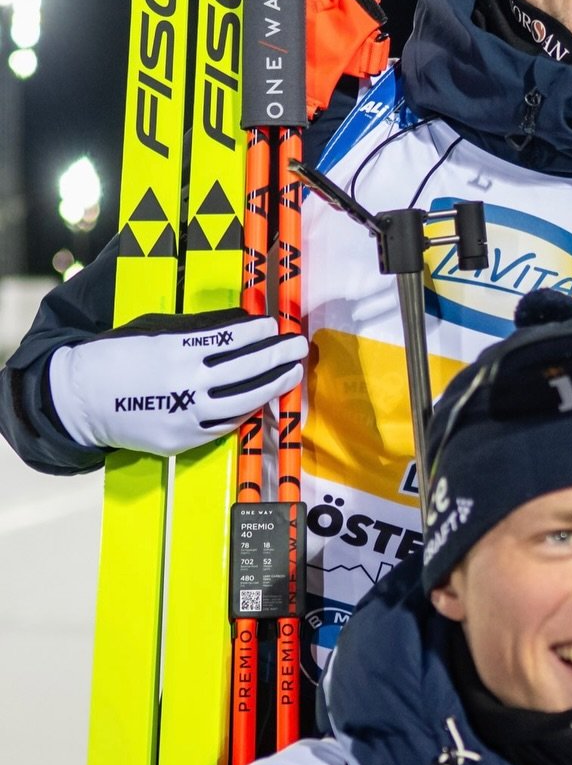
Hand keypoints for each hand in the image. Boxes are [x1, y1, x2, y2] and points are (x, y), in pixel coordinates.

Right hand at [48, 310, 307, 456]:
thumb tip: (238, 324)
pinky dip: (245, 412)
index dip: (256, 333)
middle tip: (298, 346)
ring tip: (291, 373)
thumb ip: (196, 331)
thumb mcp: (152, 331)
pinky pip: (223, 426)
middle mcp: (184, 385)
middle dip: (276, 356)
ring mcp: (185, 416)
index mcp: (175, 352)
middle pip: (244, 370)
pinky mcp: (181, 439)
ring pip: (242, 402)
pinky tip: (261, 399)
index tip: (274, 326)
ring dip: (272, 386)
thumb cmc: (116, 357)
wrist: (79, 400)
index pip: (229, 340)